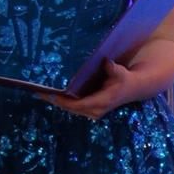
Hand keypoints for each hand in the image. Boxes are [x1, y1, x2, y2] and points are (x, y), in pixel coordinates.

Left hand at [44, 43, 173, 119]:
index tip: (50, 95)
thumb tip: (107, 63)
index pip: (78, 105)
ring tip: (42, 94)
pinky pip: (74, 107)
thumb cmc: (126, 79)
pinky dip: (63, 101)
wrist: (135, 88)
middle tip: (38, 93)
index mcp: (101, 102)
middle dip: (55, 101)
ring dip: (57, 102)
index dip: (63, 101)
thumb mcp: (122, 73)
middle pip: (70, 108)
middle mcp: (95, 110)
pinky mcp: (90, 109)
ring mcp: (92, 111)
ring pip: (70, 109)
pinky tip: (53, 94)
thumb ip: (114, 69)